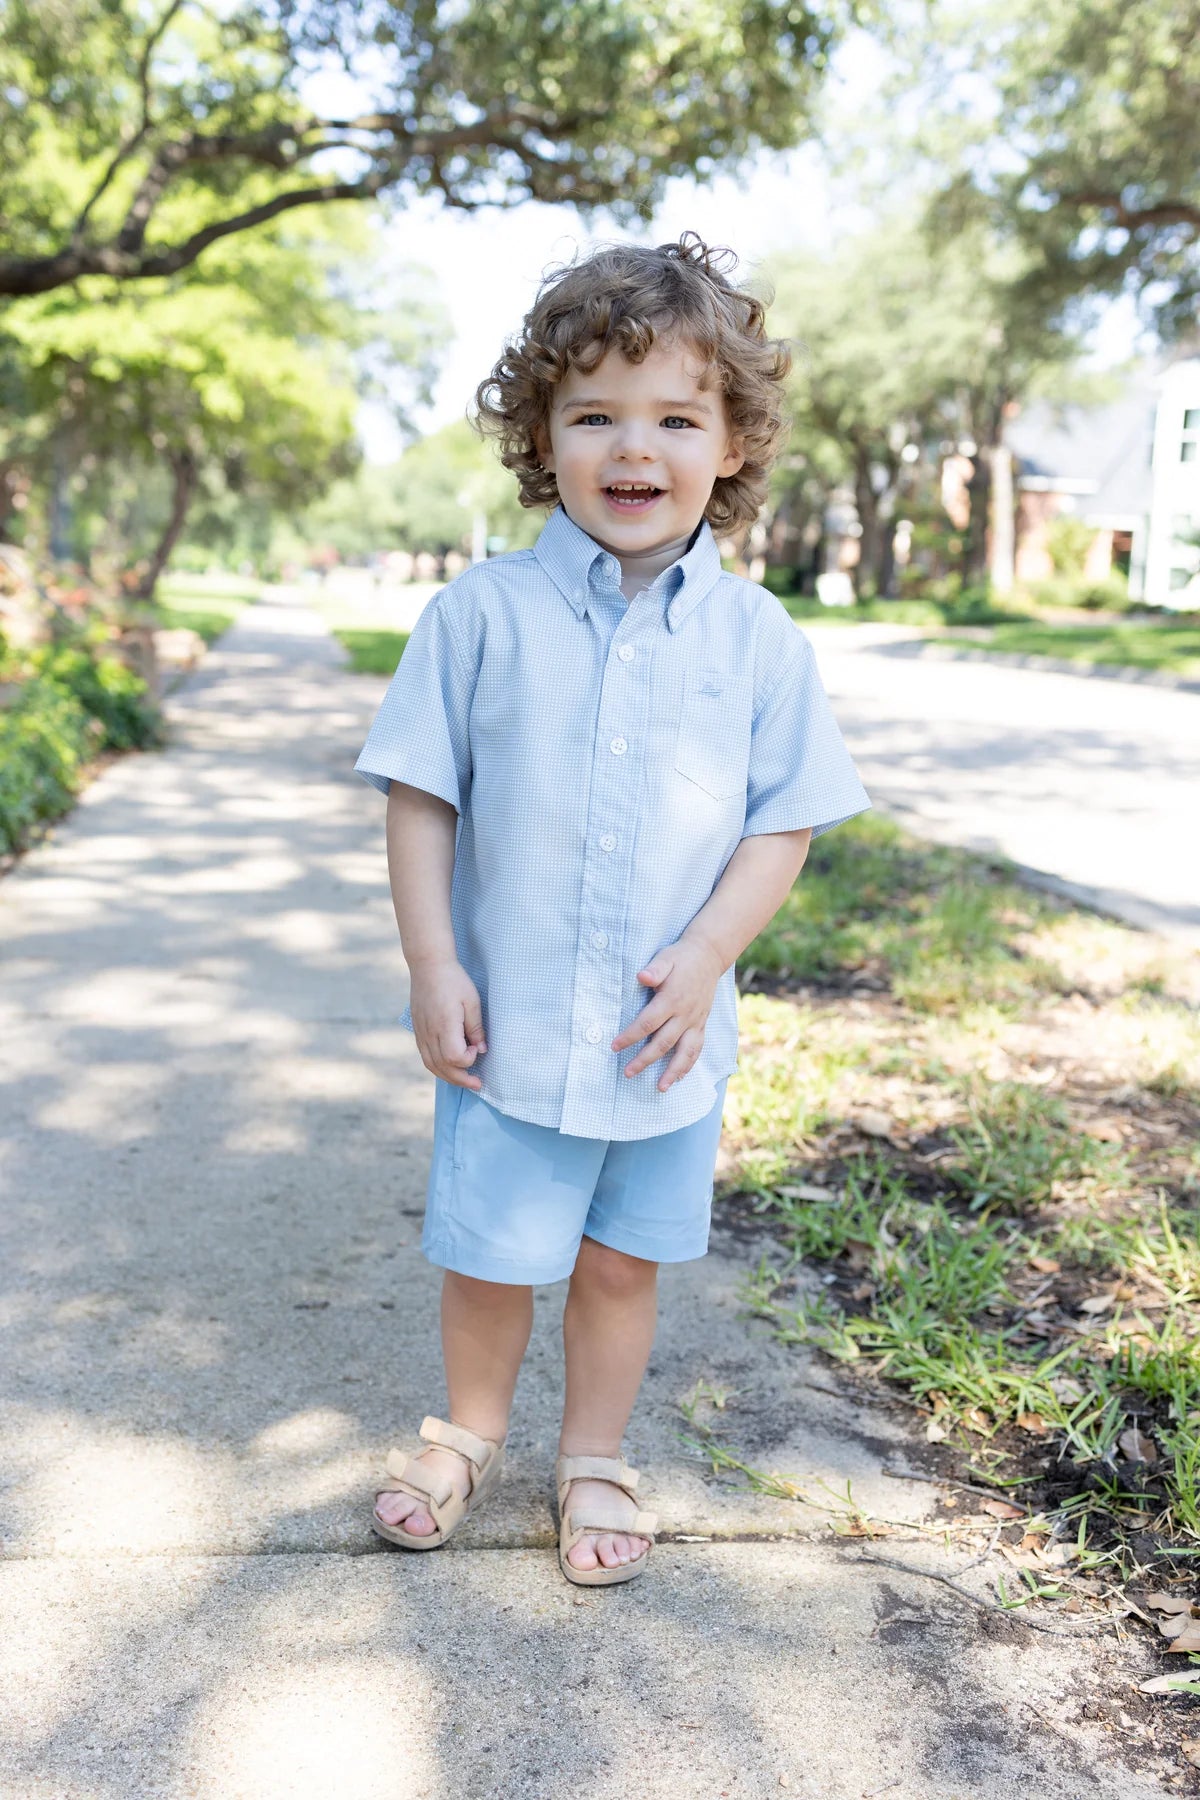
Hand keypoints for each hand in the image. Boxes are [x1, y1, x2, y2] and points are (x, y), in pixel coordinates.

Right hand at [409, 959, 486, 1089]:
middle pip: (442, 1067)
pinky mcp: (417, 1031)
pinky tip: (449, 1068)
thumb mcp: (472, 1001)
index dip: (468, 1060)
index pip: (454, 1057)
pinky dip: (438, 1067)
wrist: (428, 966)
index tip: (477, 1048)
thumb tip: (482, 1050)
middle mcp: (429, 1032)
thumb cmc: (454, 981)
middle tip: (477, 1084)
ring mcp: (421, 1033)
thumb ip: (476, 1028)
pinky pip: (425, 1057)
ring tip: (464, 1080)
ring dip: (449, 1077)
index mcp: (444, 1025)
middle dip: (461, 1079)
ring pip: (432, 1065)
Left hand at [612, 936, 723, 1089]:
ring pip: (684, 1052)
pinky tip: (679, 1077)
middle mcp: (685, 1014)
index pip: (647, 1023)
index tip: (614, 1047)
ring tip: (660, 1088)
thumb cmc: (681, 958)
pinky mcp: (702, 1024)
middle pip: (663, 1043)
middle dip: (645, 1060)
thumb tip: (641, 976)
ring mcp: (695, 1021)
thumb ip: (655, 970)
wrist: (709, 956)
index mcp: (672, 999)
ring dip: (672, 1071)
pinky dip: (689, 1064)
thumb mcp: (666, 958)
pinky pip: (697, 1048)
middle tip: (628, 1073)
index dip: (630, 1036)